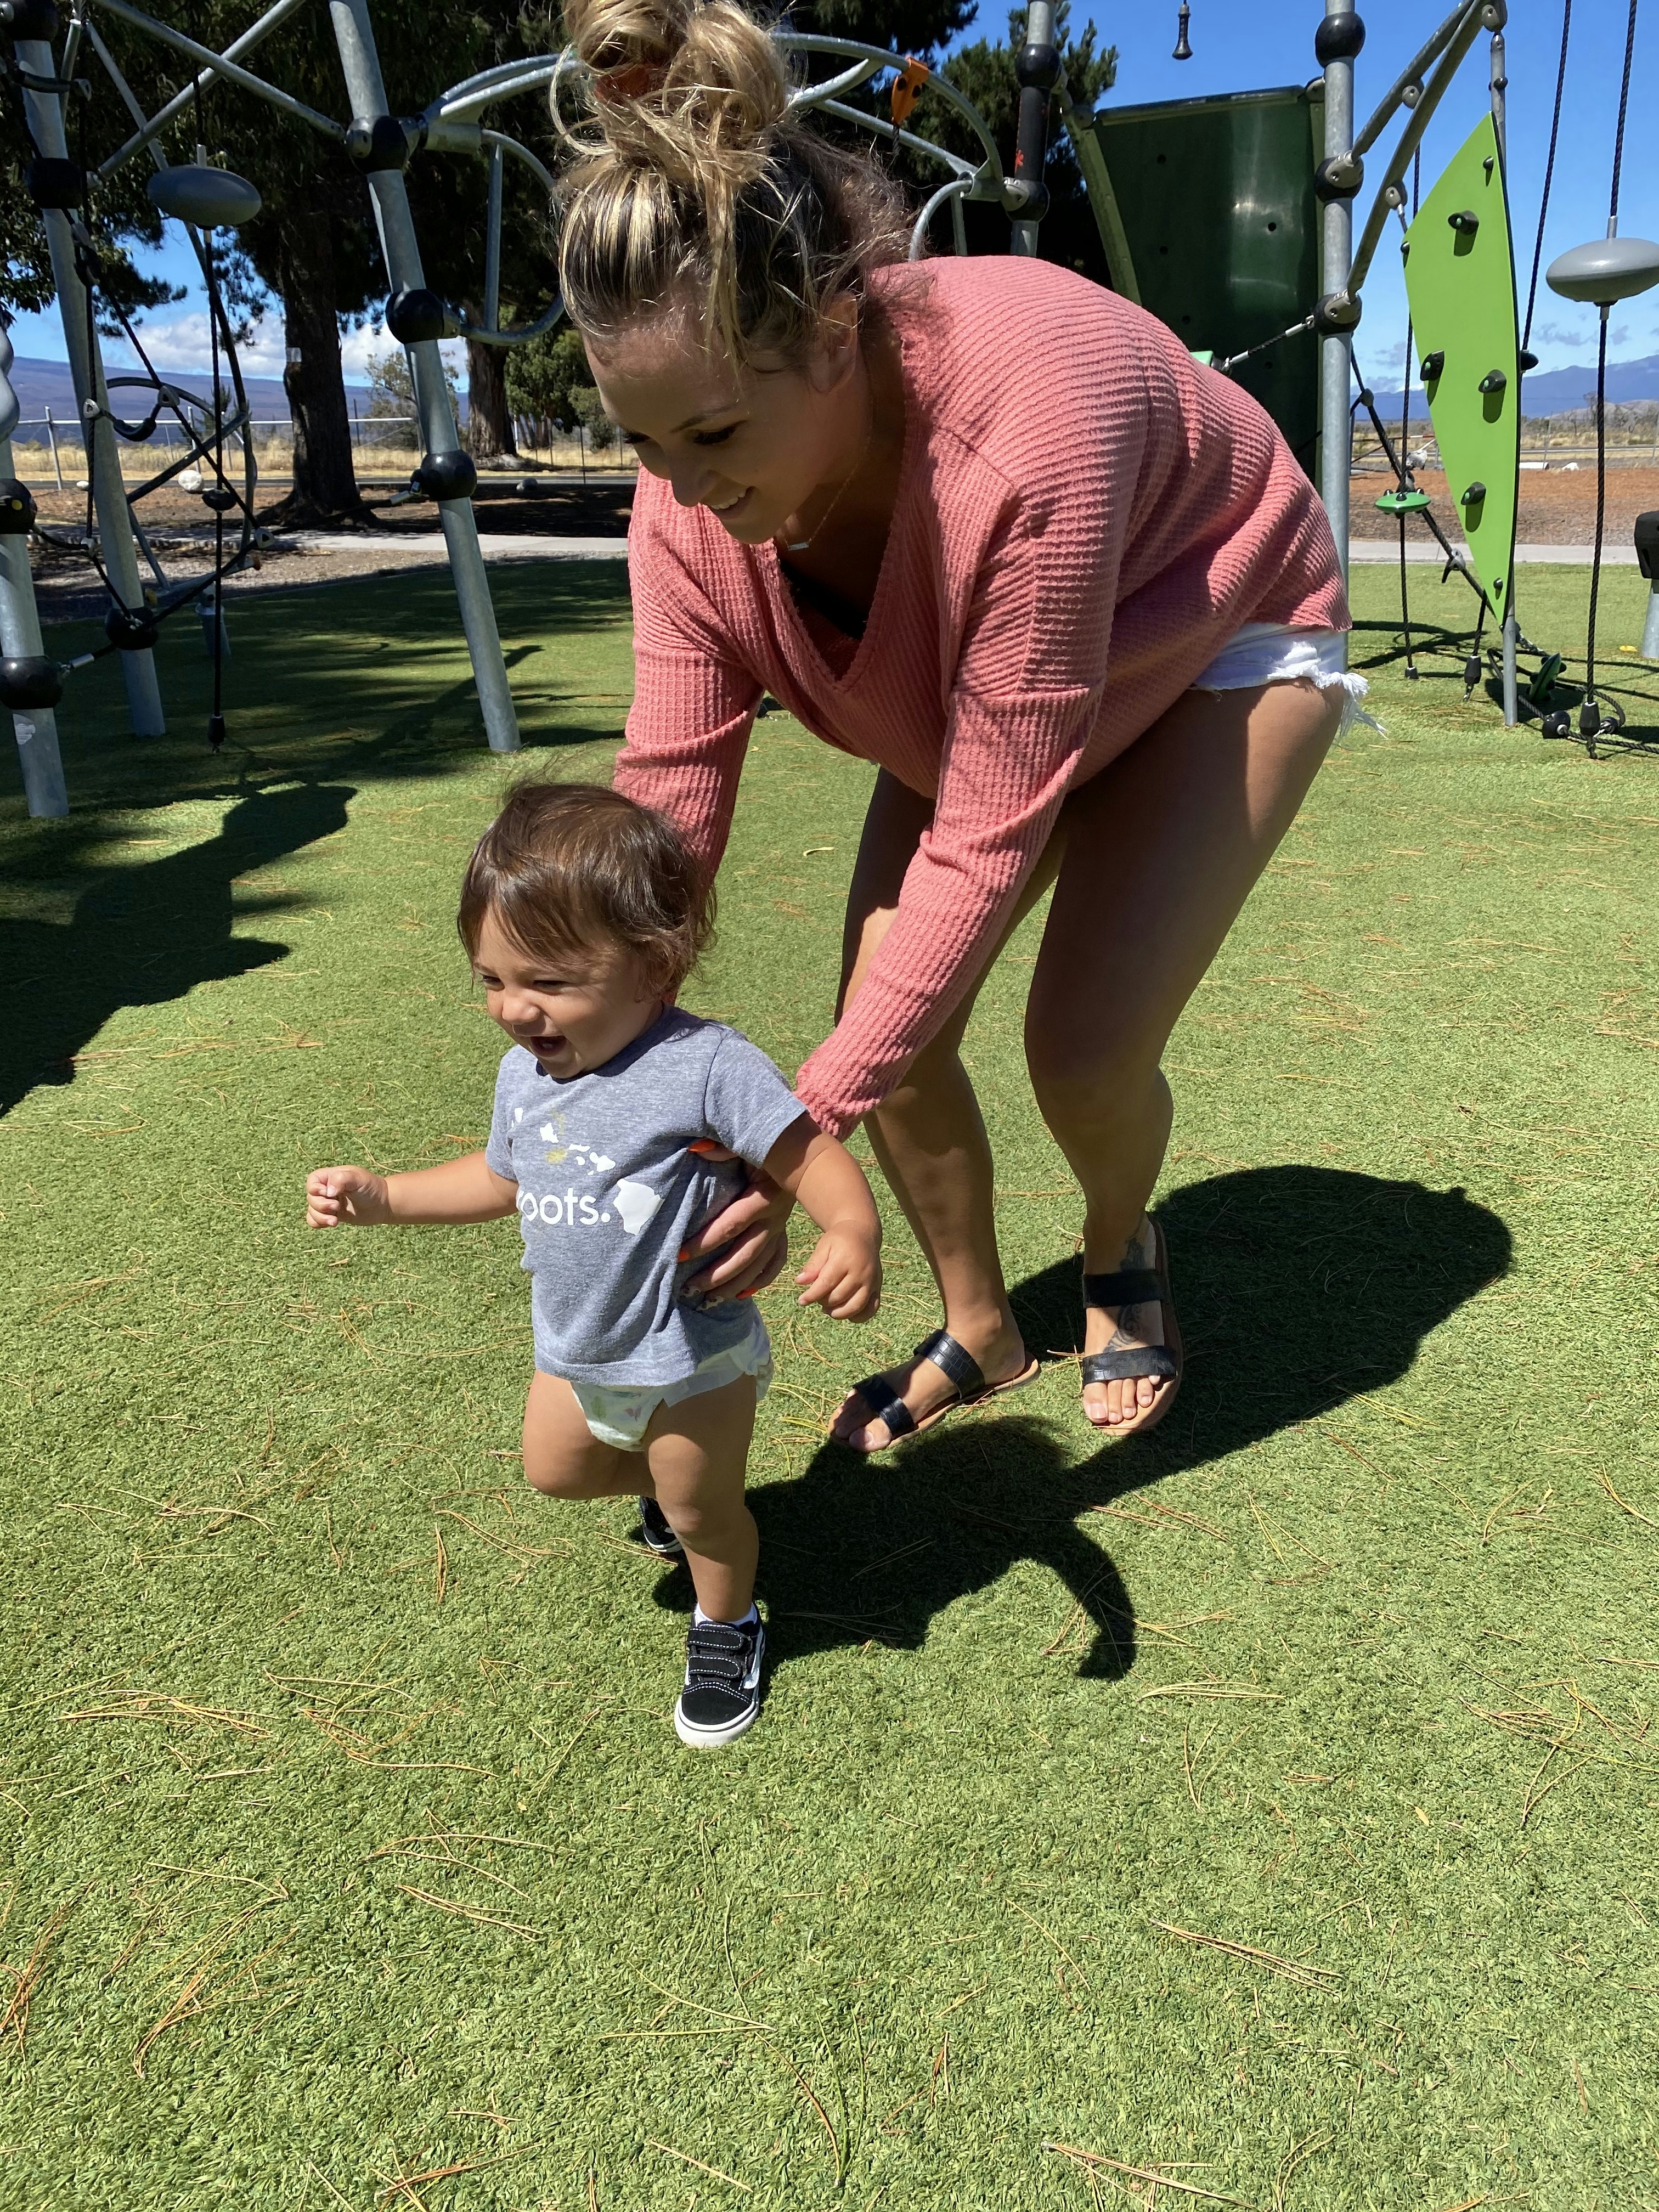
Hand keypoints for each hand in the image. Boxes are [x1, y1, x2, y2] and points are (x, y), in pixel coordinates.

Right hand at [306, 1164, 390, 1227]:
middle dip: (321, 1205)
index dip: (315, 1189)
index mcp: (330, 1176)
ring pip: (312, 1211)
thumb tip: (328, 1192)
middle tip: (337, 1206)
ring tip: (335, 1220)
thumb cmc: (371, 1187)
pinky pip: (314, 1220)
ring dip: (320, 1217)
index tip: (329, 1193)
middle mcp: (327, 1189)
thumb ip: (341, 1179)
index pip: (312, 1181)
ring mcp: (328, 1202)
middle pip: (311, 1198)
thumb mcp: (358, 1178)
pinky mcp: (331, 1215)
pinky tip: (332, 1222)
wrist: (383, 1204)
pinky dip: (319, 1223)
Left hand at [681, 1146, 794, 1302]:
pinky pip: (775, 1263)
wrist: (804, 1156)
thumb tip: (695, 1149)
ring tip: (708, 1301)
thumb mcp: (746, 1145)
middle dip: (716, 1274)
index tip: (680, 1255)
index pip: (729, 1225)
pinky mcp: (782, 1234)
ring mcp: (780, 1230)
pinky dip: (760, 1281)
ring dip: (733, 1284)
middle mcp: (773, 1219)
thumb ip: (722, 1148)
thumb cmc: (766, 1149)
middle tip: (690, 1287)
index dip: (704, 1242)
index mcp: (762, 1198)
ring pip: (758, 1265)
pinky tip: (742, 1295)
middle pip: (744, 1254)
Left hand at [795, 1223, 880, 1321]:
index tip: (801, 1301)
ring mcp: (872, 1282)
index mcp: (846, 1259)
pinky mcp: (878, 1288)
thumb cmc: (839, 1241)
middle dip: (823, 1301)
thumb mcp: (823, 1246)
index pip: (826, 1283)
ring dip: (838, 1313)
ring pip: (855, 1307)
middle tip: (817, 1296)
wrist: (863, 1234)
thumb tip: (799, 1282)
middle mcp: (862, 1272)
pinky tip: (845, 1312)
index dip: (812, 1295)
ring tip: (827, 1309)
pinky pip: (870, 1309)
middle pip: (839, 1297)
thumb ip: (813, 1265)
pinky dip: (857, 1317)